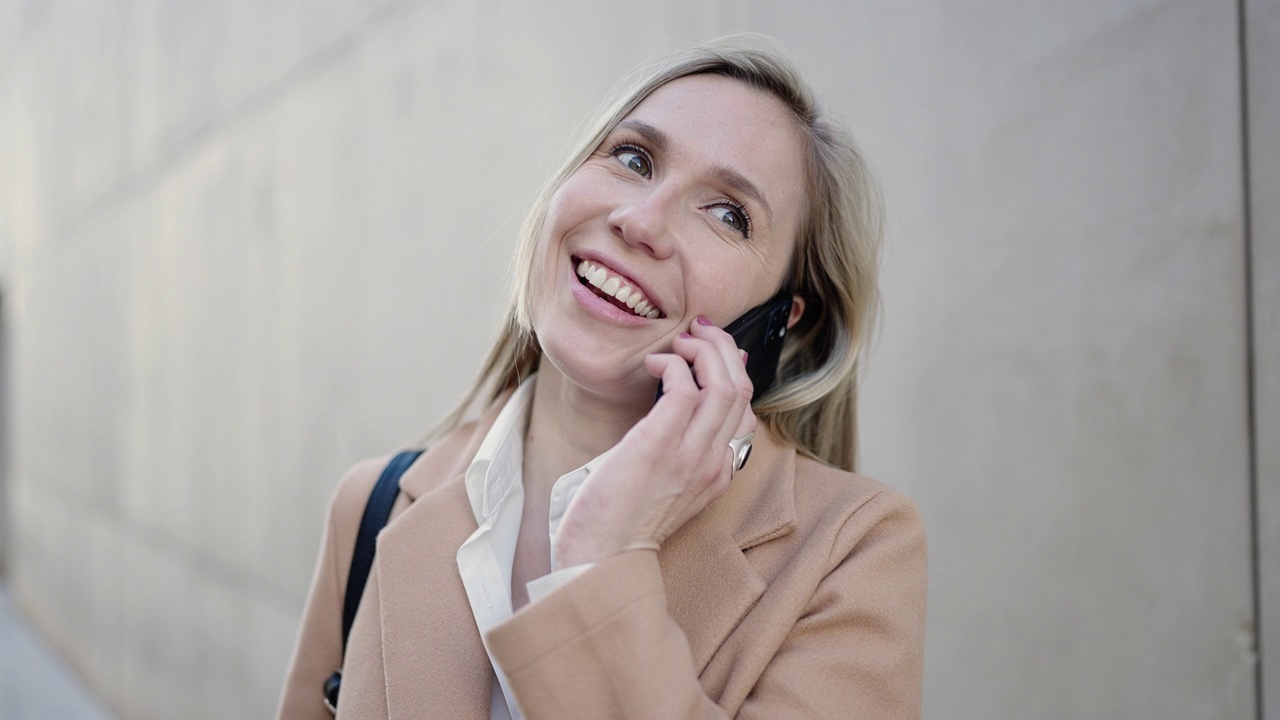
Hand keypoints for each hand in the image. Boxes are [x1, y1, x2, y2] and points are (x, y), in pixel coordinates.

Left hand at [553, 317, 756, 567]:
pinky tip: (654, 366)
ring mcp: (691, 455)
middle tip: (696, 333)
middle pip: (741, 388)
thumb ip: (678, 445)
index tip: (706, 352)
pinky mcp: (659, 446)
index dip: (731, 370)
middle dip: (722, 348)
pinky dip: (673, 365)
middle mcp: (714, 462)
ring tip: (678, 344)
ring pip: (724, 383)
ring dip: (703, 350)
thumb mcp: (663, 481)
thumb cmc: (620, 520)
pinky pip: (685, 388)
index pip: (745, 409)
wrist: (600, 559)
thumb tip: (682, 395)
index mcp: (718, 472)